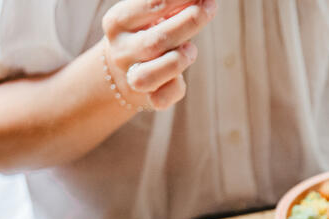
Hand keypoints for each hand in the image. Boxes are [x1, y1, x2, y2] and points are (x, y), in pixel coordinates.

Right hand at [101, 0, 215, 110]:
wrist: (122, 70)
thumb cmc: (146, 31)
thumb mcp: (152, 13)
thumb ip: (172, 5)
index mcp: (118, 22)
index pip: (152, 4)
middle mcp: (122, 51)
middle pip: (156, 40)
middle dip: (190, 21)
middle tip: (210, 6)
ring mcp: (131, 77)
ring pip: (151, 75)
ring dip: (179, 60)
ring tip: (190, 49)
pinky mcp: (147, 99)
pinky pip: (162, 99)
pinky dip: (176, 88)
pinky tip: (179, 76)